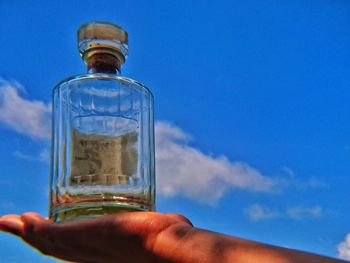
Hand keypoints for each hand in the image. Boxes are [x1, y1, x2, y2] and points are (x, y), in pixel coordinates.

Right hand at [0, 212, 192, 262]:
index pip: (75, 250)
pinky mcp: (85, 236)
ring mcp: (86, 247)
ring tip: (12, 221)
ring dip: (29, 231)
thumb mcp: (159, 234)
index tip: (45, 231)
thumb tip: (176, 222)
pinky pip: (53, 233)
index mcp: (105, 255)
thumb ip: (161, 228)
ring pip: (49, 241)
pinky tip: (23, 218)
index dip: (57, 243)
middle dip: (34, 237)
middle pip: (54, 247)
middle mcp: (91, 256)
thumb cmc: (171, 244)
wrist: (171, 249)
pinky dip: (36, 228)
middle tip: (17, 224)